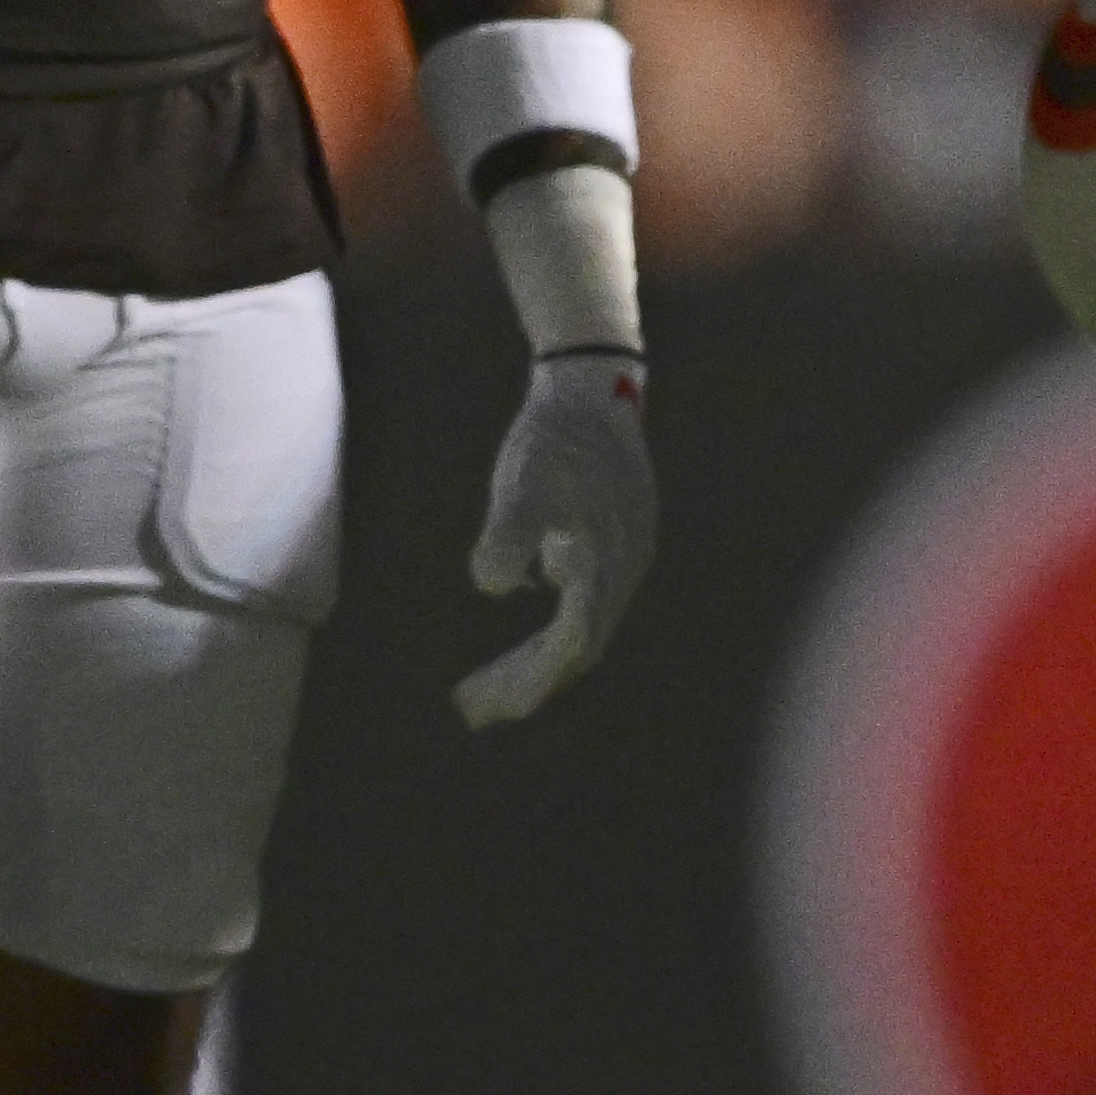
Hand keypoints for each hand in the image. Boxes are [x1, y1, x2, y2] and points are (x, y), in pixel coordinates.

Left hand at [459, 346, 654, 722]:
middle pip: (577, 646)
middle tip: (472, 708)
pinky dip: (546, 628)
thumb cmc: (555, 437)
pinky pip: (580, 604)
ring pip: (580, 627)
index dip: (530, 680)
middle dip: (527, 681)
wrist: (593, 387)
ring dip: (535, 659)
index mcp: (608, 564)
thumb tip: (494, 586)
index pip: (572, 645)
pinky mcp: (610, 542)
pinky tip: (514, 621)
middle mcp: (623, 569)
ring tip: (486, 682)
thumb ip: (510, 533)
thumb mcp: (524, 481)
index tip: (487, 705)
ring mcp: (621, 556)